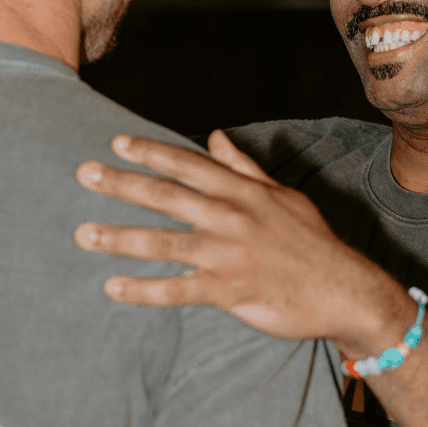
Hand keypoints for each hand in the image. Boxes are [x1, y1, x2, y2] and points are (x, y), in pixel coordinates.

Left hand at [75, 130, 412, 351]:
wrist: (344, 289)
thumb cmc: (311, 242)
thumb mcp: (282, 196)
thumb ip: (243, 167)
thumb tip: (215, 136)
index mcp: (243, 193)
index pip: (189, 165)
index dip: (151, 152)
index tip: (116, 142)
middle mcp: (232, 217)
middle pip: (168, 196)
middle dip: (123, 183)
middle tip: (83, 174)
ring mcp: (230, 254)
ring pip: (166, 242)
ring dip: (121, 238)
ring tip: (83, 234)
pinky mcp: (231, 290)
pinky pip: (179, 289)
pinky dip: (144, 290)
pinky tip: (113, 287)